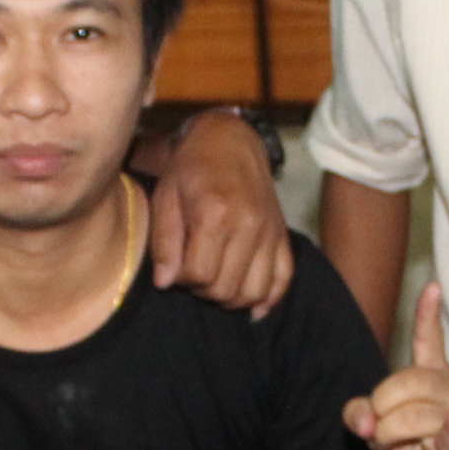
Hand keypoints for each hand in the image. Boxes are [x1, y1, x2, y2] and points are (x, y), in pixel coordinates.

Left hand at [150, 109, 294, 317]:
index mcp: (216, 213)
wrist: (229, 140)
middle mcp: (248, 224)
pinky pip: (284, 279)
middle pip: (226, 288)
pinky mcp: (282, 235)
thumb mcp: (166, 197)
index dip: (180, 280)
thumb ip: (165, 242)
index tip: (174, 268)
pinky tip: (253, 309)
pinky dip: (269, 299)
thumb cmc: (191, 168)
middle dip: (203, 291)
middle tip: (191, 275)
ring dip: (231, 299)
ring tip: (215, 284)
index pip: (199, 274)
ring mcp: (269, 231)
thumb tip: (166, 283)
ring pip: (254, 291)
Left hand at [341, 281, 448, 449]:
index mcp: (428, 374)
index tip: (433, 287)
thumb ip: (357, 414)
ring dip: (392, 431)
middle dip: (382, 407)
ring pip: (416, 411)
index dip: (428, 314)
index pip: (428, 339)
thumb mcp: (371, 427)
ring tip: (393, 444)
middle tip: (376, 430)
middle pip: (407, 381)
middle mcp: (448, 386)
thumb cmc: (405, 446)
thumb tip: (364, 420)